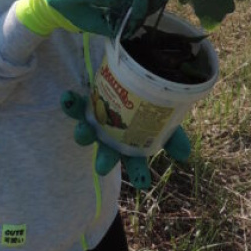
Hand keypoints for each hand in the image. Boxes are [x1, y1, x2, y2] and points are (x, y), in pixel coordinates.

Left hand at [61, 91, 190, 189]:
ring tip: (83, 133)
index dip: (140, 173)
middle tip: (102, 168)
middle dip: (105, 160)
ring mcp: (97, 122)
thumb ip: (173, 133)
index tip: (143, 184)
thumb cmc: (152, 96)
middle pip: (108, 153)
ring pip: (87, 133)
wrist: (140, 66)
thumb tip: (183, 155)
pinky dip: (70, 103)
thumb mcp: (166, 114)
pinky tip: (67, 98)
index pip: (137, 162)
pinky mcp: (84, 104)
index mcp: (133, 143)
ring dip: (84, 134)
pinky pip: (75, 106)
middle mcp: (113, 136)